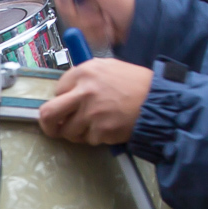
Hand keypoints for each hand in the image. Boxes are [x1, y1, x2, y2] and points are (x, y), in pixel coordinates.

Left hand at [38, 58, 152, 144]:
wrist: (158, 101)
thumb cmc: (137, 84)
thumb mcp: (108, 68)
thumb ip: (86, 78)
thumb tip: (66, 91)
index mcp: (83, 72)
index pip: (57, 90)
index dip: (61, 101)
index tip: (64, 108)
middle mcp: (83, 92)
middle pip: (49, 113)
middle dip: (48, 125)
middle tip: (54, 129)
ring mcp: (91, 113)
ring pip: (68, 132)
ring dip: (78, 133)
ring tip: (95, 126)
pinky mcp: (100, 131)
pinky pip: (88, 140)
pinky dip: (97, 138)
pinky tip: (109, 128)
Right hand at [53, 0, 135, 50]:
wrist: (141, 23)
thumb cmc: (127, 2)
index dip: (64, 1)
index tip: (71, 4)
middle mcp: (87, 4)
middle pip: (69, 14)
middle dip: (84, 17)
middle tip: (98, 13)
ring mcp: (91, 19)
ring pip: (78, 27)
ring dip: (94, 26)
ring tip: (106, 21)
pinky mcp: (95, 32)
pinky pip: (88, 38)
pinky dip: (99, 35)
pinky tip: (108, 29)